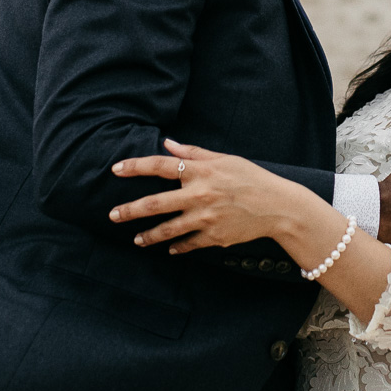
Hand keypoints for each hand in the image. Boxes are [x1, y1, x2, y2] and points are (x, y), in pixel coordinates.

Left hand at [109, 140, 310, 253]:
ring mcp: (205, 219)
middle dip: (130, 210)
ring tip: (137, 239)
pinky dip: (176, 246)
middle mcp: (199, 195)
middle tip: (112, 215)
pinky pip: (188, 244)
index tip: (116, 169)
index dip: (136, 166)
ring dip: (148, 235)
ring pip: (167, 230)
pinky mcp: (213, 237)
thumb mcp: (225, 159)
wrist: (278, 206)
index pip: (160, 166)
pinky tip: (169, 248)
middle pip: (155, 203)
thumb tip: (167, 143)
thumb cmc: (252, 177)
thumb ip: (193, 152)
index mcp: (201, 172)